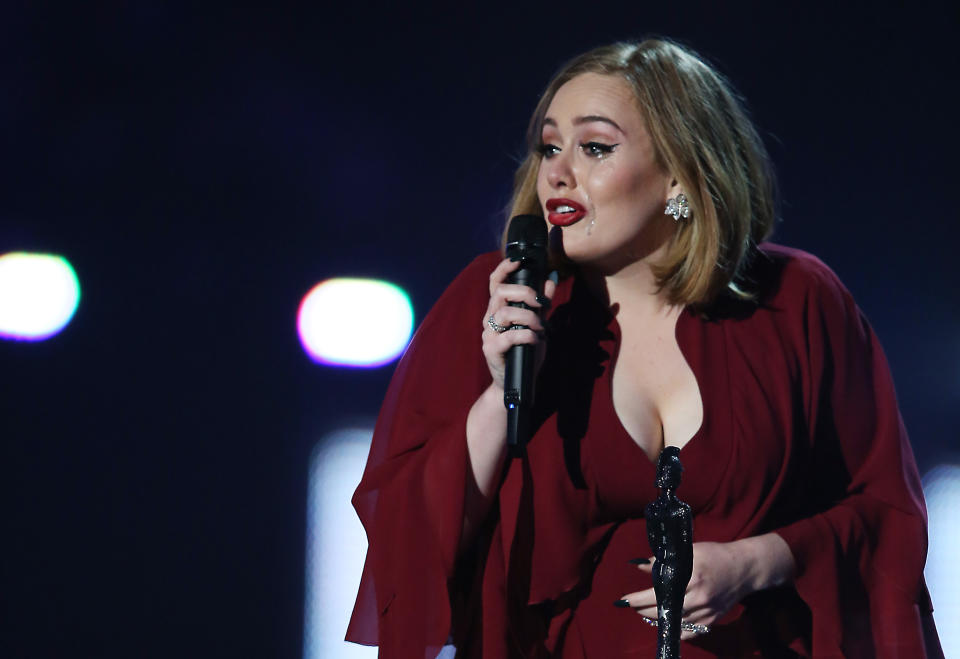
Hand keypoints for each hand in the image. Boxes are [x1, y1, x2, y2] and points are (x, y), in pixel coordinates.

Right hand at [481, 258, 555, 389]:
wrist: (516, 383)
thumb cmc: (525, 351)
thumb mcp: (538, 323)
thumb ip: (542, 302)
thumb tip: (552, 277)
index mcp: (499, 309)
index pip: (495, 283)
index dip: (504, 269)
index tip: (518, 260)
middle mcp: (490, 319)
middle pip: (500, 294)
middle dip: (524, 293)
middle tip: (540, 303)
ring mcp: (489, 334)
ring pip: (504, 314)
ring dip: (528, 317)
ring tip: (541, 326)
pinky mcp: (491, 350)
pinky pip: (509, 336)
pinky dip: (527, 335)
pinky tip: (536, 339)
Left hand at [620, 541, 757, 639]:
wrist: (744, 569)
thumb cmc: (715, 555)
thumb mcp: (688, 551)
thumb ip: (663, 560)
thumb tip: (639, 565)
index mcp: (692, 577)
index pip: (658, 592)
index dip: (638, 599)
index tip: (624, 600)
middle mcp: (699, 597)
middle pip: (664, 610)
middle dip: (643, 609)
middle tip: (632, 605)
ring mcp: (706, 612)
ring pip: (674, 623)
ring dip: (656, 619)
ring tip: (644, 612)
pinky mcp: (712, 621)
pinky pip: (689, 632)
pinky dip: (674, 629)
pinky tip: (664, 623)